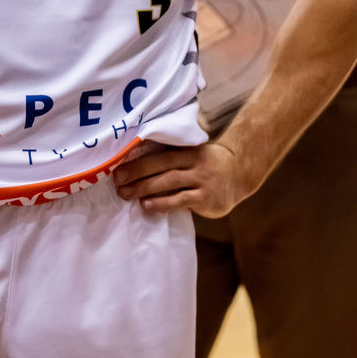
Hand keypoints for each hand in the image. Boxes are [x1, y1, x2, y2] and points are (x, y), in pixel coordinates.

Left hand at [112, 140, 255, 216]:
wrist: (239, 174)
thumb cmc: (207, 166)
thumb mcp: (192, 155)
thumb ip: (171, 158)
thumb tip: (133, 167)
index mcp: (188, 150)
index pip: (159, 154)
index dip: (137, 161)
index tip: (117, 169)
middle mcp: (196, 163)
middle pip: (162, 167)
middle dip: (137, 174)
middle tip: (117, 183)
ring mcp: (202, 180)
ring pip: (169, 182)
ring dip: (144, 189)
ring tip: (126, 194)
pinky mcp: (206, 198)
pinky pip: (180, 200)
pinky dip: (162, 203)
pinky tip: (147, 206)